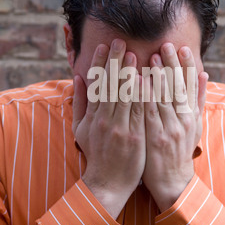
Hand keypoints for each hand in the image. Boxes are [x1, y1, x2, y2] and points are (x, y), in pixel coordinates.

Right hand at [72, 39, 145, 218]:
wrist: (107, 182)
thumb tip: (79, 77)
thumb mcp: (81, 128)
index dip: (99, 64)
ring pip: (124, 97)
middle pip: (110, 87)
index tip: (103, 46)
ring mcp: (119, 128)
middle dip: (115, 62)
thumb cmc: (95, 153)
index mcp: (92, 116)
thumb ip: (81, 102)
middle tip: (120, 42)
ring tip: (134, 54)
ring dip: (128, 74)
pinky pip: (138, 112)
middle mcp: (104, 120)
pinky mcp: (134, 137)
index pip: (96, 85)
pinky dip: (140, 96)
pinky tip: (145, 80)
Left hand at [142, 43, 207, 211]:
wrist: (173, 180)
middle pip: (178, 89)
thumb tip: (204, 74)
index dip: (186, 66)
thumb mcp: (195, 125)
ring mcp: (170, 129)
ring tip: (152, 57)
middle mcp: (184, 120)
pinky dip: (145, 97)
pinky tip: (140, 82)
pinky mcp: (155, 138)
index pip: (190, 86)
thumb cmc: (181, 149)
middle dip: (171, 65)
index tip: (182, 48)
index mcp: (192, 115)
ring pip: (164, 99)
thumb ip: (198, 99)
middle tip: (165, 45)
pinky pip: (149, 114)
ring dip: (158, 77)